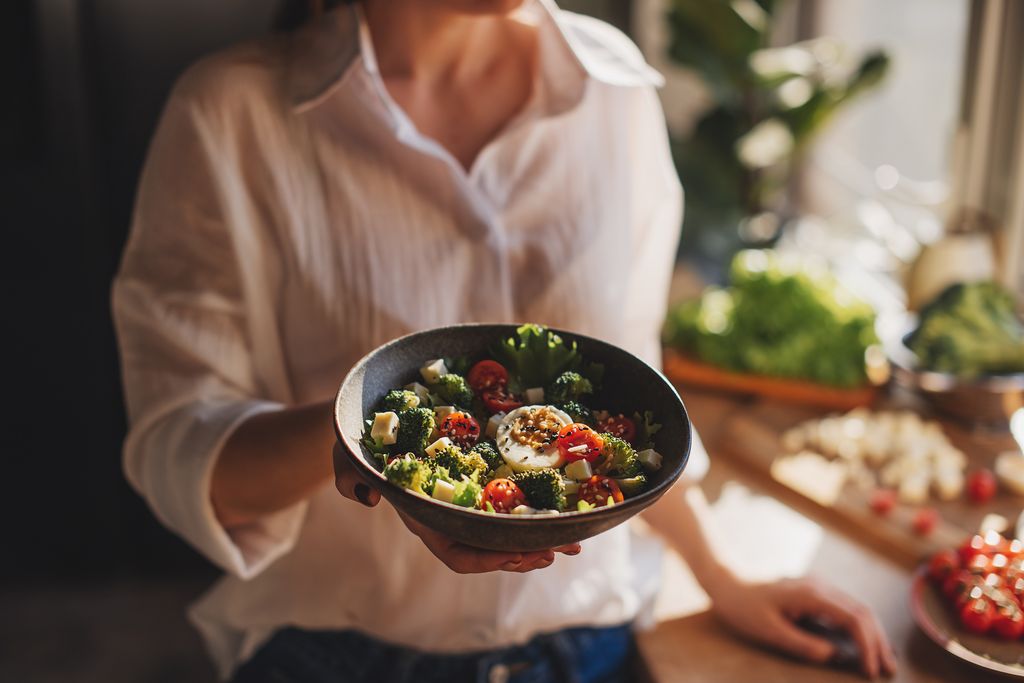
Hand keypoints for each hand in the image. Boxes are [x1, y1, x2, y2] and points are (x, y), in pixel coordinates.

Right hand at [332, 442, 580, 572]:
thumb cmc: (358, 448)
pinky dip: (536, 511)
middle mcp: (449, 517)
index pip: (456, 553)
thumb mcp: (347, 459)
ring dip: (539, 538)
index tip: (517, 554)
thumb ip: (350, 478)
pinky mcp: (480, 482)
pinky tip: (561, 510)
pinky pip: (512, 504)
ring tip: (572, 540)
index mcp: (424, 518)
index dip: (487, 559)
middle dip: (525, 553)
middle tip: (558, 550)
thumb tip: (366, 499)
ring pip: (508, 531)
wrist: (370, 429)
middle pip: (492, 548)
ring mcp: (466, 501)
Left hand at [708, 576, 896, 678]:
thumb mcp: (768, 631)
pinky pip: (846, 609)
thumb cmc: (744, 607)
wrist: (727, 582)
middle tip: (887, 670)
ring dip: (873, 634)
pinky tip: (866, 644)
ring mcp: (819, 587)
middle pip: (863, 611)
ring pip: (857, 608)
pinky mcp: (815, 593)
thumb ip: (801, 643)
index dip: (867, 645)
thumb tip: (834, 655)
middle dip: (878, 641)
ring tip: (883, 661)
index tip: (871, 671)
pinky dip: (861, 627)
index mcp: (811, 594)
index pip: (853, 618)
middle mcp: (820, 586)